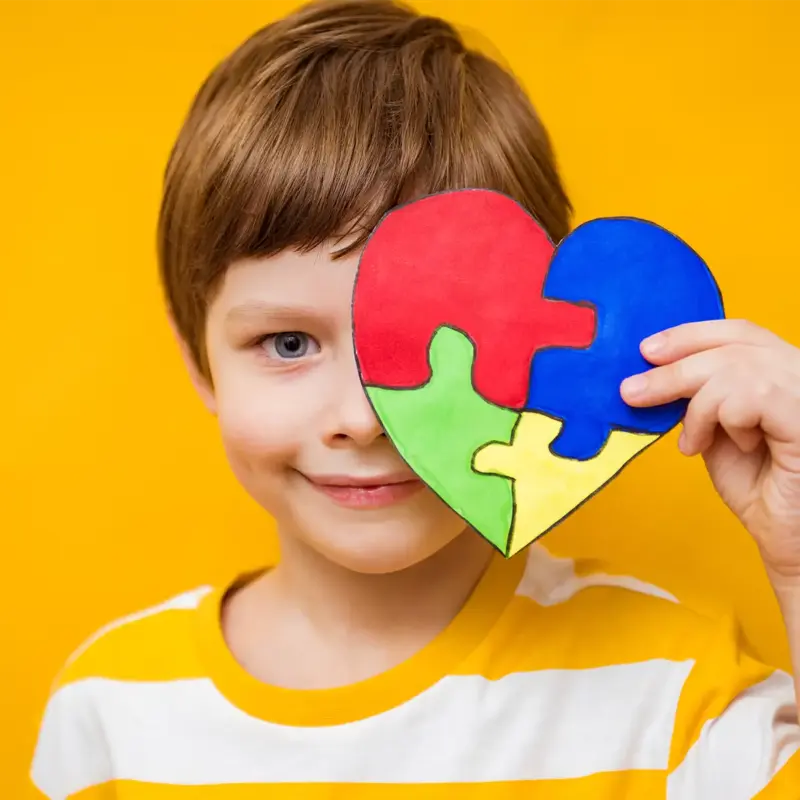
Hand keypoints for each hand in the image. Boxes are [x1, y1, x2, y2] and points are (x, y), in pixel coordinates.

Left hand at [620, 319, 799, 583]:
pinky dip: (724, 421)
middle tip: (631, 392)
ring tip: (693, 442)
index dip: (690, 335)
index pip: (739, 331)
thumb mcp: (716, 427)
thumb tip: (653, 370)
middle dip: (673, 369)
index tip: (646, 350)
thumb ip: (699, 395)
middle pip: (732, 345)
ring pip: (735, 368)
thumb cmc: (757, 484)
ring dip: (698, 407)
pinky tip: (736, 447)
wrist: (787, 537)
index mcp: (784, 368)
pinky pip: (749, 397)